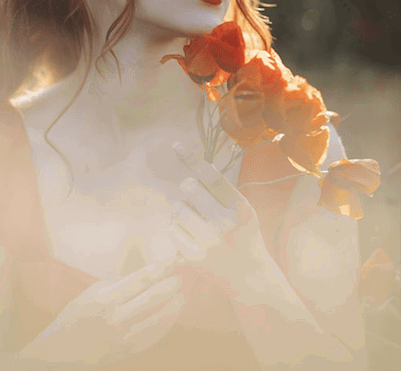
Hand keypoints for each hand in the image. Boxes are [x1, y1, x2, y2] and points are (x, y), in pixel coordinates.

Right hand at [17, 254, 187, 364]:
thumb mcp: (94, 291)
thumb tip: (146, 276)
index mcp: (106, 298)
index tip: (173, 260)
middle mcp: (116, 318)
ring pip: (158, 319)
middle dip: (170, 285)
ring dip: (173, 305)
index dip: (161, 268)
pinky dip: (165, 324)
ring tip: (181, 295)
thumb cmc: (77, 314)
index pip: (141, 279)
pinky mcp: (128, 351)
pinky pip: (153, 337)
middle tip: (180, 275)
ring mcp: (123, 337)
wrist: (62, 350)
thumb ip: (120, 284)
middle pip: (153, 298)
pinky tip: (172, 315)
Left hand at [168, 143, 271, 297]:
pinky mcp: (195, 257)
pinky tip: (188, 233)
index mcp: (240, 207)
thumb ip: (223, 191)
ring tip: (191, 215)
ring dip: (180, 207)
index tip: (176, 145)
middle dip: (187, 187)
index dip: (191, 159)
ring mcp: (210, 241)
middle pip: (190, 188)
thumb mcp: (243, 211)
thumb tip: (199, 166)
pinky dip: (176, 227)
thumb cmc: (243, 236)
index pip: (211, 176)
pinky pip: (172, 229)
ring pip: (178, 208)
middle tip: (193, 194)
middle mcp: (226, 223)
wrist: (251, 278)